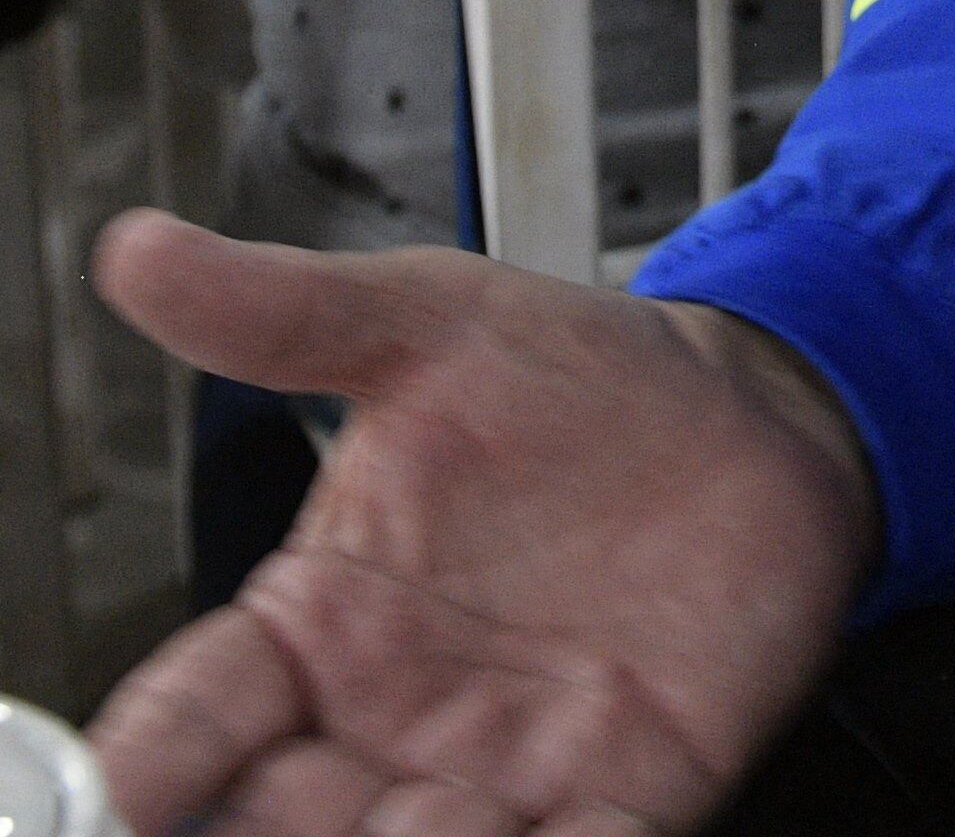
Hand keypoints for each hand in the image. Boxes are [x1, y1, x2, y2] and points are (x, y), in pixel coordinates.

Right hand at [82, 210, 875, 836]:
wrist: (761, 407)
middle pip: (276, 825)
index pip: (190, 718)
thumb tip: (143, 254)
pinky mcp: (631, 789)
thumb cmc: (584, 379)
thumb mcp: (430, 322)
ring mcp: (506, 769)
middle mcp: (392, 720)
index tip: (114, 788)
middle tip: (255, 834)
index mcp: (315, 624)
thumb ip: (284, 313)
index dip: (143, 762)